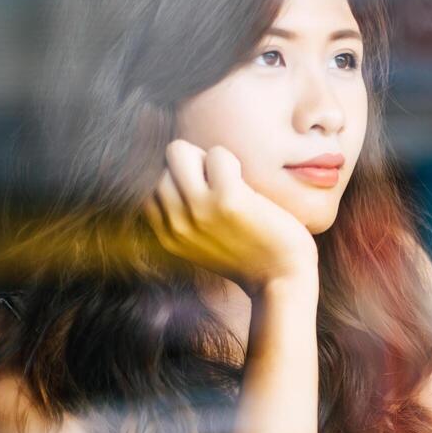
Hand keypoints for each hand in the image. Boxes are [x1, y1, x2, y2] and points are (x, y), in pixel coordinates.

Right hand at [142, 140, 317, 295]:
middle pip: (162, 166)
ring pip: (179, 152)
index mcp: (167, 236)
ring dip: (207, 159)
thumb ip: (183, 219)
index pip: (150, 189)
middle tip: (217, 183)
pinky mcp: (227, 200)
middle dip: (190, 165)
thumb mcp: (201, 244)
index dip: (177, 181)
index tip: (202, 193)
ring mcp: (199, 211)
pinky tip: (245, 184)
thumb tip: (176, 173)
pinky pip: (217, 154)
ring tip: (229, 181)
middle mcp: (176, 224)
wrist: (281, 280)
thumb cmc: (249, 257)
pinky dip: (230, 160)